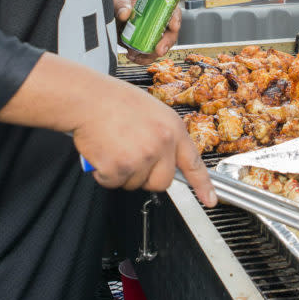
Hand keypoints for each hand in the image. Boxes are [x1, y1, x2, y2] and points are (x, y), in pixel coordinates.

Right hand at [73, 80, 215, 202]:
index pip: (194, 162)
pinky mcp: (119, 168)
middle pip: (162, 182)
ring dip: (122, 173)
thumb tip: (165, 158)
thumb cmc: (116, 101)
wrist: (88, 99)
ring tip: (115, 146)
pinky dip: (104, 174)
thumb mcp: (154, 112)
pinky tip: (103, 152)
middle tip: (132, 158)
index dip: (203, 185)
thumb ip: (164, 135)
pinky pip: (112, 183)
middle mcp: (161, 144)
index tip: (210, 200)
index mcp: (173, 129)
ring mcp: (141, 157)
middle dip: (147, 177)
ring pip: (135, 184)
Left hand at [114, 0, 181, 62]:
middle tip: (159, 50)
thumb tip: (125, 13)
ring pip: (160, 48)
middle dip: (166, 43)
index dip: (176, 19)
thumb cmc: (121, 2)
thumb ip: (122, 6)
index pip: (173, 12)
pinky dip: (142, 59)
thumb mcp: (121, 0)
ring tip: (137, 54)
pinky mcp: (144, 45)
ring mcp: (153, 35)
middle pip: (170, 34)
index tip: (174, 26)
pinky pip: (149, 55)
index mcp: (159, 8)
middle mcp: (159, 23)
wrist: (112, 13)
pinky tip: (132, 56)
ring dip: (151, 55)